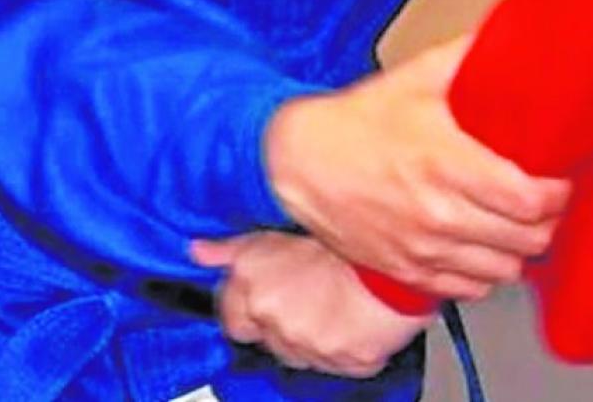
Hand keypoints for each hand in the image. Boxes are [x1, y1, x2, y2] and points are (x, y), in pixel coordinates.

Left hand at [190, 232, 431, 376]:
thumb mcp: (281, 228)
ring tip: (333, 299)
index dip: (248, 302)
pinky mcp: (341, 363)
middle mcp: (271, 317)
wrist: (394, 257)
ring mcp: (305, 345)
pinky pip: (334, 362)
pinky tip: (353, 317)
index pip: (230, 314)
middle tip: (304, 293)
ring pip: (297, 350)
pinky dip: (341, 345)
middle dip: (278, 319)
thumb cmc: (344, 234)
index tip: (265, 291)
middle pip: (263, 334)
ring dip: (308, 331)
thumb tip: (198, 250)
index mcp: (252, 283)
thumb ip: (234, 246)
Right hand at [262, 35, 568, 298]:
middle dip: (546, 220)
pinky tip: (482, 248)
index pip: (530, 199)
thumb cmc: (359, 121)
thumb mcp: (416, 77)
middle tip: (544, 202)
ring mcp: (424, 250)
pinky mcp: (408, 273)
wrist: (300, 163)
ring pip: (505, 270)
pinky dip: (484, 273)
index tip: (559, 179)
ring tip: (516, 225)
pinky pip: (470, 290)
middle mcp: (439, 214)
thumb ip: (467, 56)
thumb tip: (511, 34)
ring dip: (519, 249)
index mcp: (447, 163)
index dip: (558, 192)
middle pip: (528, 239)